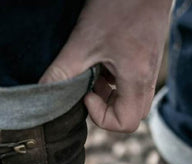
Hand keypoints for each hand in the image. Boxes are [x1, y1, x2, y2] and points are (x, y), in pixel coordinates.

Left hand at [40, 0, 170, 132]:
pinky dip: (116, 79)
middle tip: (90, 88)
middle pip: (131, 116)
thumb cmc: (120, 4)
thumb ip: (62, 72)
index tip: (87, 93)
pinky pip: (134, 81)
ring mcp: (150, 67)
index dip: (102, 116)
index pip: (126, 123)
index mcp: (137, 80)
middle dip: (107, 109)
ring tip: (94, 71)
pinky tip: (102, 57)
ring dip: (110, 94)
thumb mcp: (84, 41)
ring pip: (133, 99)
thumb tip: (41, 94)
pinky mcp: (147, 56)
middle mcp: (148, 78)